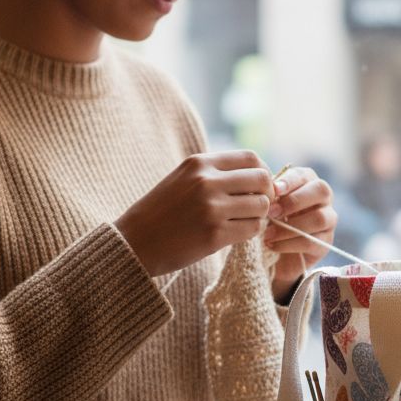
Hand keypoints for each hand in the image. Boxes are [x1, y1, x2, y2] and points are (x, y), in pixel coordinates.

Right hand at [115, 151, 272, 277]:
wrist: (134, 243)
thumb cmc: (161, 212)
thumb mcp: (183, 179)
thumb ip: (215, 173)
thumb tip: (258, 175)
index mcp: (199, 163)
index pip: (251, 158)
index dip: (262, 172)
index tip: (258, 186)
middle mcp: (206, 182)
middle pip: (262, 179)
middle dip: (266, 193)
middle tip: (257, 205)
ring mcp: (212, 208)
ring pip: (261, 206)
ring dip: (258, 215)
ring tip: (243, 220)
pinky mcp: (215, 235)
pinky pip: (252, 228)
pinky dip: (250, 231)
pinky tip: (236, 233)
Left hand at [263, 167, 336, 301]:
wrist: (276, 246)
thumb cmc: (272, 216)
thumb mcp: (270, 202)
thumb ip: (272, 194)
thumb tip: (271, 190)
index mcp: (309, 181)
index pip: (304, 175)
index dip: (290, 181)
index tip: (273, 190)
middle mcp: (324, 197)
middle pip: (321, 191)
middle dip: (294, 201)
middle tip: (271, 213)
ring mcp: (329, 220)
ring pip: (319, 218)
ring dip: (290, 227)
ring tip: (267, 234)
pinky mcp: (325, 242)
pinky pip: (312, 242)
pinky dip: (289, 244)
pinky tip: (272, 245)